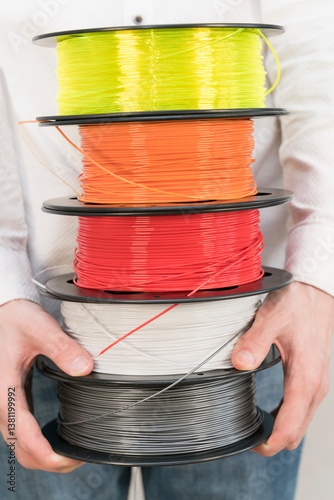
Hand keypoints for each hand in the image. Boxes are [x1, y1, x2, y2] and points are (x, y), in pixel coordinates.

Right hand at [0, 299, 93, 471]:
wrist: (3, 311)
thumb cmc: (16, 318)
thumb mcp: (40, 328)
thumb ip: (62, 348)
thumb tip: (85, 369)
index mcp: (5, 389)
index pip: (24, 435)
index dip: (47, 454)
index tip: (70, 458)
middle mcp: (1, 402)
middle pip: (21, 449)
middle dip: (47, 462)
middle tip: (77, 458)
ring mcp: (4, 403)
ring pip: (19, 444)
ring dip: (41, 456)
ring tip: (70, 452)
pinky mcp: (11, 399)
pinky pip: (19, 432)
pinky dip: (36, 444)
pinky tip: (55, 437)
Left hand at [231, 281, 333, 455]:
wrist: (316, 293)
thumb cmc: (296, 304)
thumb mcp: (271, 319)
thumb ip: (254, 342)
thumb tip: (239, 364)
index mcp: (305, 378)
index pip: (290, 427)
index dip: (271, 443)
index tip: (252, 445)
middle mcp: (315, 386)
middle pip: (297, 431)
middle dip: (274, 442)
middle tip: (248, 438)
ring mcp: (316, 383)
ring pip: (301, 422)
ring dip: (281, 430)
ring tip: (255, 427)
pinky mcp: (313, 378)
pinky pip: (302, 409)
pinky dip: (288, 418)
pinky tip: (270, 411)